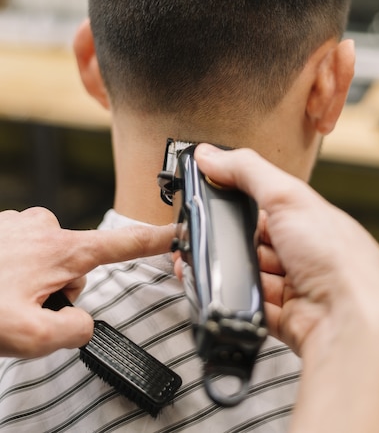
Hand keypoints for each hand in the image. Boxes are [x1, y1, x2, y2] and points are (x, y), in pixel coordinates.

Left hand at [0, 207, 173, 357]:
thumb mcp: (30, 337)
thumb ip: (73, 331)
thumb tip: (83, 324)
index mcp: (61, 249)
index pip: (125, 243)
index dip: (157, 239)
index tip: (178, 232)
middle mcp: (45, 227)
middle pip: (77, 266)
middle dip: (59, 291)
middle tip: (26, 309)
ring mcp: (22, 222)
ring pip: (49, 261)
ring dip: (34, 281)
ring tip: (5, 298)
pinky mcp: (5, 226)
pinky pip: (26, 252)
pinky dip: (17, 271)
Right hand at [193, 144, 378, 432]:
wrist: (349, 324)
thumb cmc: (336, 258)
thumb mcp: (286, 197)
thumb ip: (247, 172)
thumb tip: (210, 154)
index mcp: (312, 221)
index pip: (270, 205)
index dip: (241, 201)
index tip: (212, 196)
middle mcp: (308, 253)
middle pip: (257, 242)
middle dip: (232, 240)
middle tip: (208, 235)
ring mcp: (297, 288)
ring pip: (252, 275)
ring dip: (231, 271)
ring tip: (214, 265)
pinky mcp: (286, 319)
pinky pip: (252, 306)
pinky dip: (236, 300)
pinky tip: (227, 293)